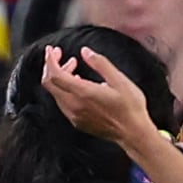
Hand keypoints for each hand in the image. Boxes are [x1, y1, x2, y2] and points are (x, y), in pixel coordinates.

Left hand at [36, 41, 169, 148]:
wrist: (133, 133)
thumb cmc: (130, 107)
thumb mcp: (119, 80)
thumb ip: (100, 63)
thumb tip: (85, 52)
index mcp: (83, 93)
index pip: (55, 75)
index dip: (50, 60)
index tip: (51, 49)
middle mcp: (74, 106)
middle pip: (50, 84)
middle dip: (51, 66)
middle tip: (59, 54)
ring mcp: (74, 116)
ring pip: (56, 93)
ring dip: (59, 77)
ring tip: (73, 65)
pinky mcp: (77, 122)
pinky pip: (62, 102)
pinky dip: (64, 89)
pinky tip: (77, 83)